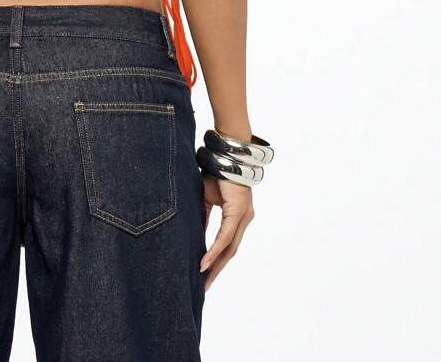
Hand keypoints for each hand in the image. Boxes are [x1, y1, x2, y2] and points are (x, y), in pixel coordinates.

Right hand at [199, 173, 253, 289]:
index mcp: (238, 216)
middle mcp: (244, 219)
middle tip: (205, 286)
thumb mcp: (207, 198)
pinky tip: (205, 262)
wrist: (226, 156)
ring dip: (216, 265)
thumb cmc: (217, 173)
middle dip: (217, 269)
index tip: (205, 273)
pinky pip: (225, 237)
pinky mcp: (238, 213)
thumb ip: (204, 216)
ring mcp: (243, 217)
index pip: (228, 244)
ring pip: (229, 248)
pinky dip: (215, 250)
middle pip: (230, 251)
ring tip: (204, 279)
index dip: (217, 259)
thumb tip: (196, 233)